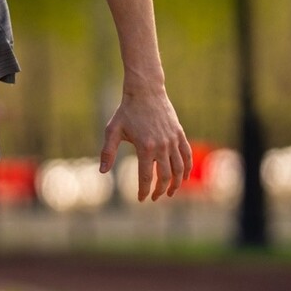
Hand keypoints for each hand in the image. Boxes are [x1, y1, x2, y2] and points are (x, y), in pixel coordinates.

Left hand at [100, 87, 191, 201]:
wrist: (145, 91)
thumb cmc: (126, 111)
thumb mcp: (112, 130)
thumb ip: (107, 152)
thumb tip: (103, 172)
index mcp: (145, 147)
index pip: (146, 177)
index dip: (143, 191)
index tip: (141, 199)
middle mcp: (162, 146)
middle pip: (165, 176)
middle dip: (160, 190)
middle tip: (155, 198)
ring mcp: (173, 140)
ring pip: (179, 168)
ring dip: (176, 183)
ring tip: (170, 192)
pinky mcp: (179, 134)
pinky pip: (187, 155)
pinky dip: (187, 168)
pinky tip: (184, 177)